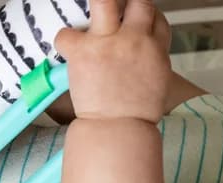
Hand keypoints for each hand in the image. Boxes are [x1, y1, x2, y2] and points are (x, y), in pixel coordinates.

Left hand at [54, 0, 171, 122]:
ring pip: (104, 1)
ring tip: (93, 21)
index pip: (157, 18)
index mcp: (156, 48)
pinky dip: (63, 41)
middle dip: (126, 5)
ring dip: (98, 6)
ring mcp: (109, 43)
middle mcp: (135, 39)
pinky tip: (68, 52)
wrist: (120, 130)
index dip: (145, 18)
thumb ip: (152, 59)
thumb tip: (143, 52)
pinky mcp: (83, 52)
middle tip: (113, 16)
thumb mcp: (158, 82)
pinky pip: (65, 34)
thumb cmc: (138, 113)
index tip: (135, 25)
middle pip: (138, 2)